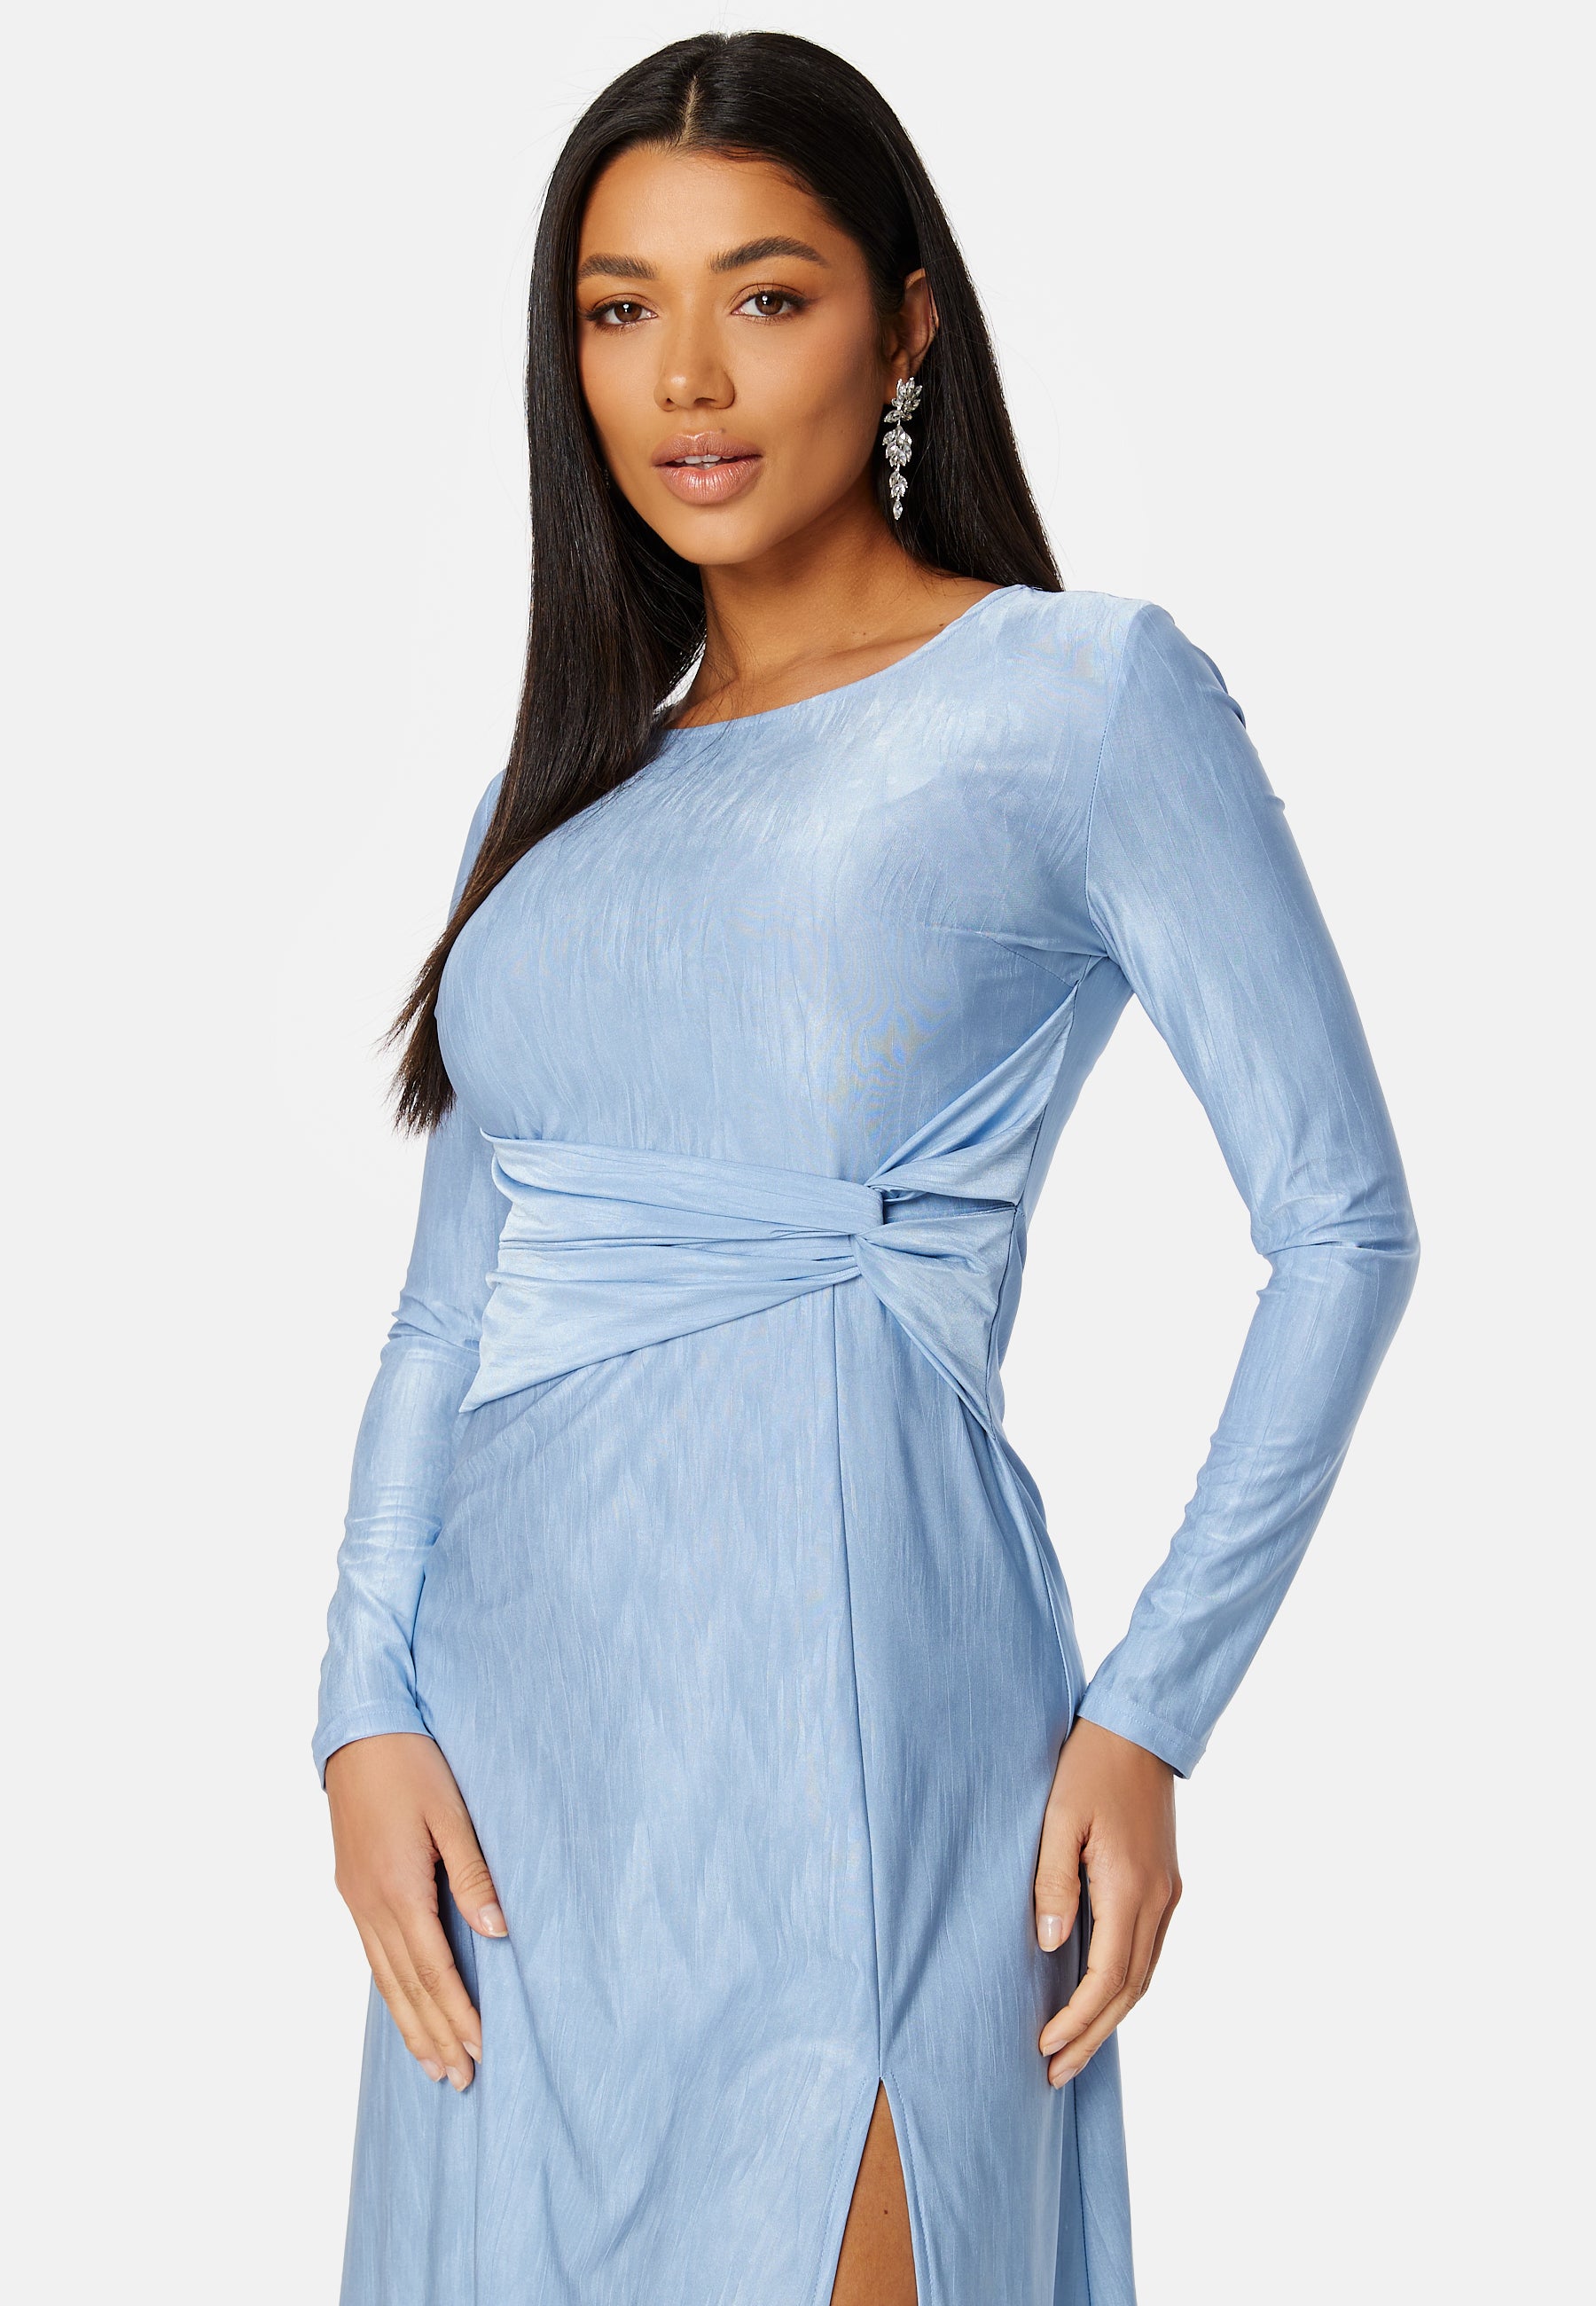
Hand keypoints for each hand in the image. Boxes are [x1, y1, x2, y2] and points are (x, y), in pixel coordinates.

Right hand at [325, 1731, 506, 2091]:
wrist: (358, 1729)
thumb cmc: (412, 1764)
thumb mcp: (451, 1813)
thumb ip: (474, 1875)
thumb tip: (499, 1932)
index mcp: (398, 1889)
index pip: (434, 1970)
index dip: (458, 2014)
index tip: (482, 2050)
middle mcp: (371, 1904)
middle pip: (406, 1987)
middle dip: (435, 2036)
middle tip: (460, 2080)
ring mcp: (356, 1898)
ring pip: (384, 1978)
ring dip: (410, 2024)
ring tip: (432, 2065)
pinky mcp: (351, 1887)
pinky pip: (372, 1955)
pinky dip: (390, 1991)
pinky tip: (402, 2007)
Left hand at [1033, 1716, 1180, 2086]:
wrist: (1138, 1730)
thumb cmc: (1088, 1767)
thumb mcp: (1057, 1817)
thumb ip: (1052, 1881)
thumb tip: (1052, 1945)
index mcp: (1129, 1886)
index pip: (1107, 1977)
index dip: (1077, 2019)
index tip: (1045, 2047)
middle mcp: (1158, 1899)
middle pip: (1130, 1990)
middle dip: (1093, 2036)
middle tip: (1055, 2074)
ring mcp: (1167, 1893)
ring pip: (1144, 1975)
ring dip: (1109, 2017)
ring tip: (1073, 2050)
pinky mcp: (1166, 1884)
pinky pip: (1148, 1950)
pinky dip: (1124, 1985)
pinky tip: (1099, 1998)